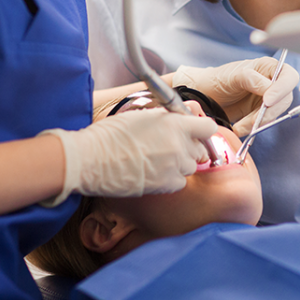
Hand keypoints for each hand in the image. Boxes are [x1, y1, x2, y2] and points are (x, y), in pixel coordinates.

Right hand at [39, 109, 217, 204]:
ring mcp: (174, 166)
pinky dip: (172, 180)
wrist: (91, 159)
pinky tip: (155, 174)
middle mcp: (179, 145)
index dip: (202, 130)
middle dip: (190, 148)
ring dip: (180, 165)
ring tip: (159, 162)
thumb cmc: (109, 135)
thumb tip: (174, 121)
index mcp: (174, 124)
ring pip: (191, 167)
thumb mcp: (140, 115)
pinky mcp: (166, 185)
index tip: (196, 133)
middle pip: (201, 149)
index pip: (208, 127)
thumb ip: (164, 118)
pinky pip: (180, 183)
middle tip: (173, 148)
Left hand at [172, 58, 299, 135]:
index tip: (267, 101)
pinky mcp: (260, 114)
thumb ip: (252, 79)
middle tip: (253, 120)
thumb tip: (270, 89)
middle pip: (285, 99)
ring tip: (240, 125)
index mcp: (269, 68)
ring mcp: (268, 100)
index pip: (288, 77)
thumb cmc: (218, 79)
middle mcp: (272, 83)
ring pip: (275, 114)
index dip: (282, 89)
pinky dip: (253, 128)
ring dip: (259, 122)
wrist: (205, 96)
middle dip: (269, 112)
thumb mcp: (234, 76)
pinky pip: (264, 123)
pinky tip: (239, 127)